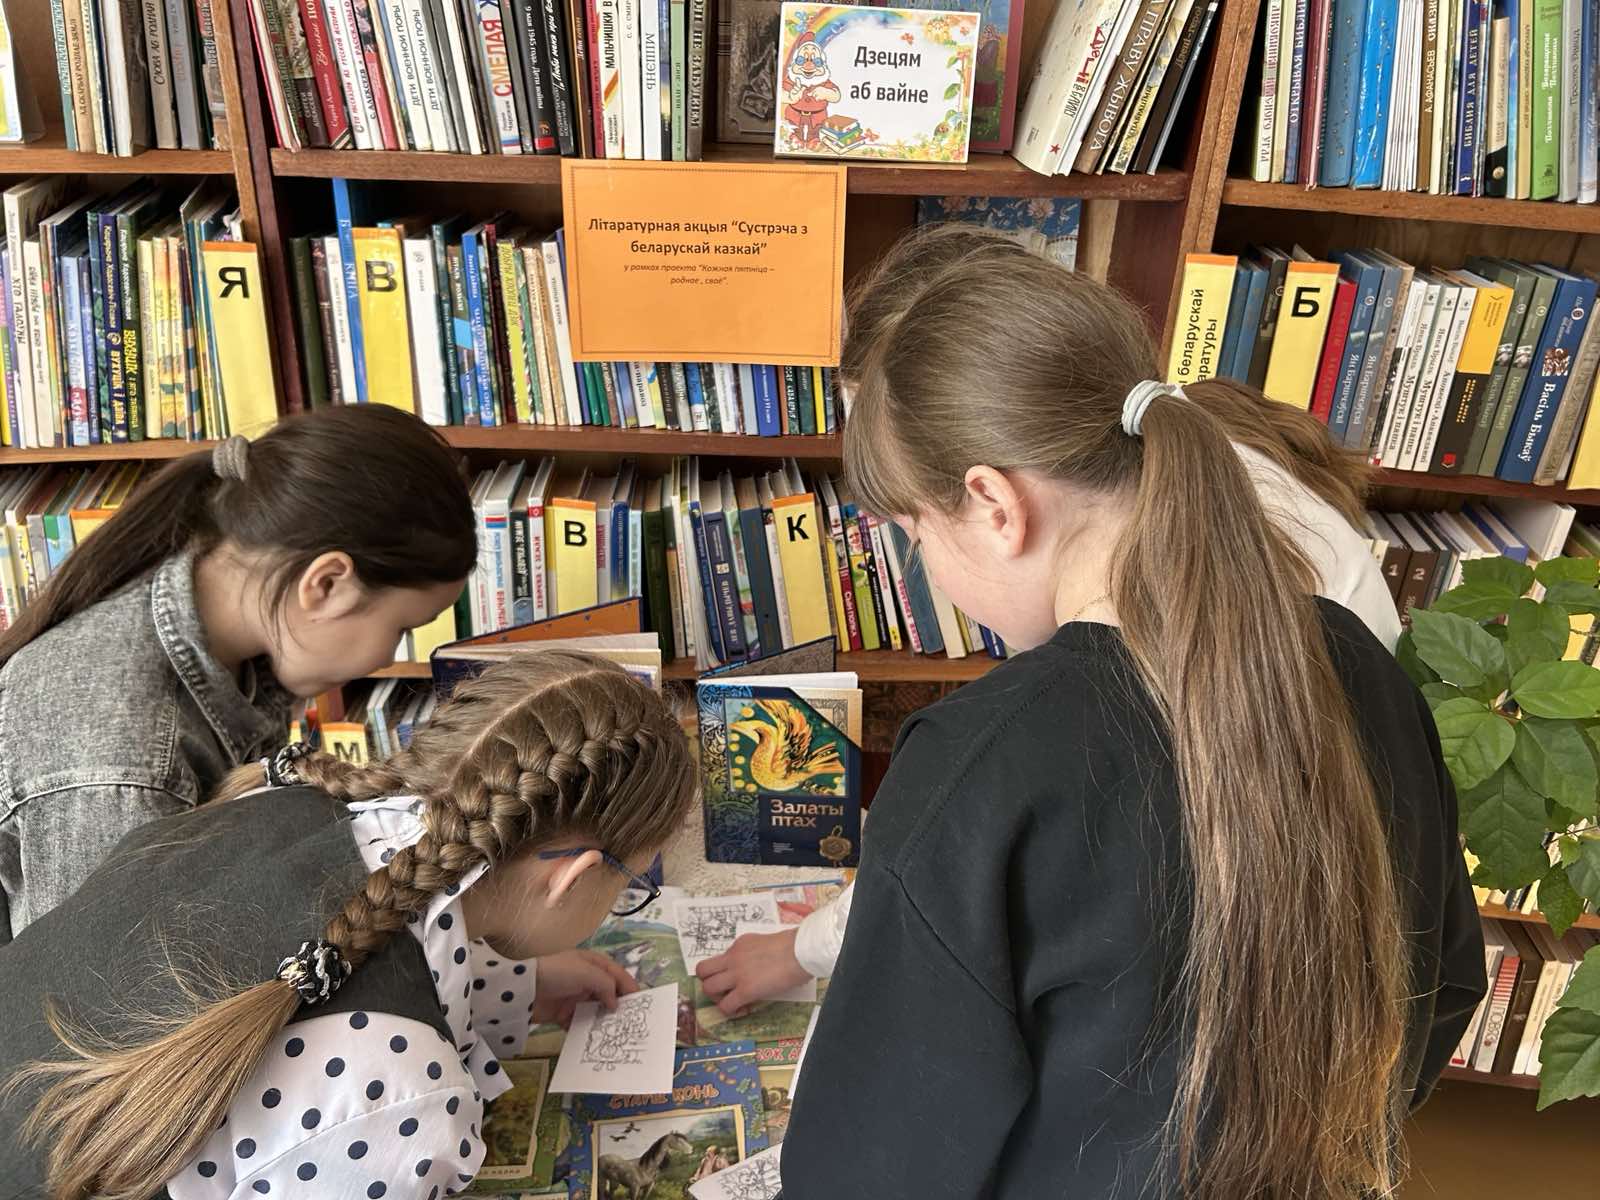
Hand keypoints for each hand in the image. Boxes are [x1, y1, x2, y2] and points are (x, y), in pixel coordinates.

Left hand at [532, 950, 638, 1026]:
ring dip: (604, 1019)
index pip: (617, 974)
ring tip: (615, 1032)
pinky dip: (587, 1029)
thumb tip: (615, 1004)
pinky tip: (596, 1039)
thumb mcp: (587, 972)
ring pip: (596, 1009)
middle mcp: (586, 979)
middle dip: (618, 1005)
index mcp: (592, 964)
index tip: (640, 1003)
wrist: (525, 990)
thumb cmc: (558, 974)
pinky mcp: (565, 1013)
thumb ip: (607, 985)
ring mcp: (575, 997)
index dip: (629, 986)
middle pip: (608, 993)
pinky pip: (581, 1022)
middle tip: (630, 1021)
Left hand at [695, 928, 811, 1016]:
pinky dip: (730, 1011)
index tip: (733, 979)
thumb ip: (755, 954)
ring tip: (731, 1001)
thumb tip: (756, 969)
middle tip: (724, 990)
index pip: (719, 959)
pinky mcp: (745, 991)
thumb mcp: (765, 944)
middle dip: (709, 982)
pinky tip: (741, 1010)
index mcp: (739, 945)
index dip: (723, 972)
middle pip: (702, 971)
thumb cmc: (793, 947)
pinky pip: (725, 1005)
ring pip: (708, 988)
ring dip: (717, 998)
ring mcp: (737, 974)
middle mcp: (732, 958)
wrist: (799, 951)